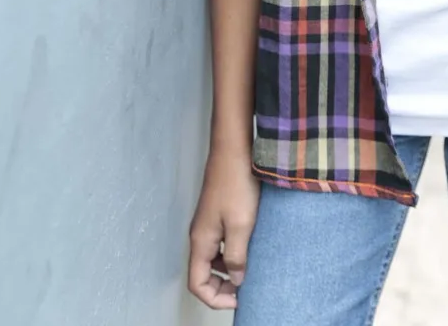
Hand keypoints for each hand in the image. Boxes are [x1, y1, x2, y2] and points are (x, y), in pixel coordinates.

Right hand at [188, 148, 260, 309]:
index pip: (197, 284)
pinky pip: (220, 242)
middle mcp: (200, 234)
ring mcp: (208, 222)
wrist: (234, 149)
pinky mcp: (217, 211)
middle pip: (203, 273)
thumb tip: (235, 279)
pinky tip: (250, 244)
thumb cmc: (236, 184)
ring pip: (212, 258)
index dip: (215, 299)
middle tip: (246, 287)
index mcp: (200, 241)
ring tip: (250, 266)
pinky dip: (231, 251)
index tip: (239, 298)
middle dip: (222, 287)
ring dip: (228, 268)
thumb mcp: (240, 225)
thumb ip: (235, 256)